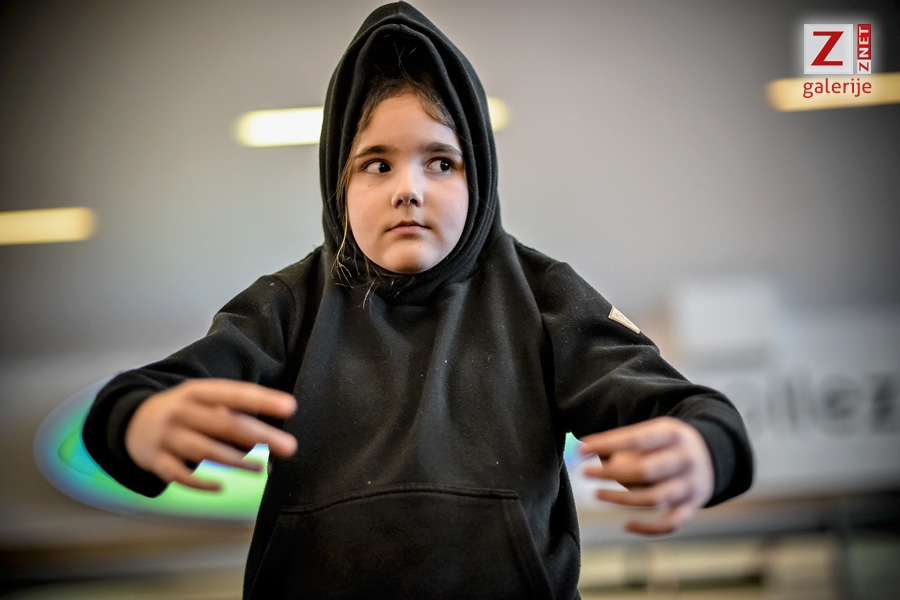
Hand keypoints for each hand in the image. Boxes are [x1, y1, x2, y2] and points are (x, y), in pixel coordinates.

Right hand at [125, 379, 297, 491]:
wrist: (133, 422)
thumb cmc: (185, 412)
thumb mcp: (204, 401)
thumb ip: (232, 413)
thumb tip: (268, 436)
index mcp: (198, 392)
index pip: (235, 393)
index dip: (262, 400)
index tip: (290, 407)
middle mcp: (182, 412)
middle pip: (225, 424)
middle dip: (259, 436)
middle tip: (290, 446)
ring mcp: (167, 437)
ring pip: (204, 450)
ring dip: (236, 461)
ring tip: (261, 469)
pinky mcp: (156, 461)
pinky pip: (179, 475)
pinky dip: (200, 483)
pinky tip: (221, 487)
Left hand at [578, 417, 713, 534]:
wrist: (711, 454)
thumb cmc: (668, 443)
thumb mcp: (653, 432)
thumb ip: (626, 445)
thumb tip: (595, 457)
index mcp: (673, 434)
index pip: (636, 438)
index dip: (607, 444)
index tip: (581, 449)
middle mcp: (685, 460)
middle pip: (645, 470)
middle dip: (611, 473)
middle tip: (585, 473)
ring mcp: (691, 486)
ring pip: (654, 498)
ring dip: (622, 499)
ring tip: (597, 494)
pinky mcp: (692, 507)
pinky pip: (670, 524)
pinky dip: (648, 528)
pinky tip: (626, 525)